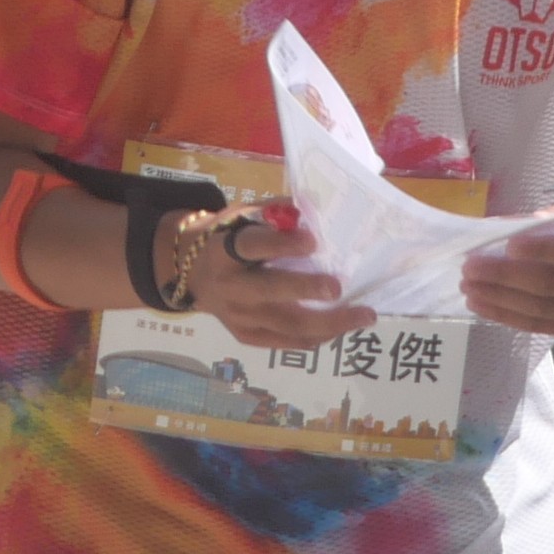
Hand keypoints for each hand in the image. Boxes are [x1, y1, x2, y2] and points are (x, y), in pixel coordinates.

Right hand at [196, 207, 379, 354]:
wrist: (190, 273)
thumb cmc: (226, 237)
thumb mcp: (241, 216)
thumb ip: (274, 213)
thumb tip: (312, 211)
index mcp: (224, 251)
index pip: (253, 247)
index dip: (282, 244)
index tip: (313, 241)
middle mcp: (230, 287)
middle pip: (271, 292)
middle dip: (307, 290)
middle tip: (338, 287)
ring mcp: (238, 316)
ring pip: (286, 325)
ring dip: (329, 323)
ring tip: (363, 316)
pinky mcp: (246, 335)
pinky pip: (286, 342)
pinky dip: (316, 336)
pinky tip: (341, 328)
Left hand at [460, 197, 553, 341]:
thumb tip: (528, 221)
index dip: (542, 248)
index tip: (508, 242)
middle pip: (551, 284)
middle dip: (505, 275)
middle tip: (471, 265)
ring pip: (540, 309)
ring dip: (498, 298)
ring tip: (468, 285)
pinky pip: (541, 326)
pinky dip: (508, 316)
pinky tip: (483, 304)